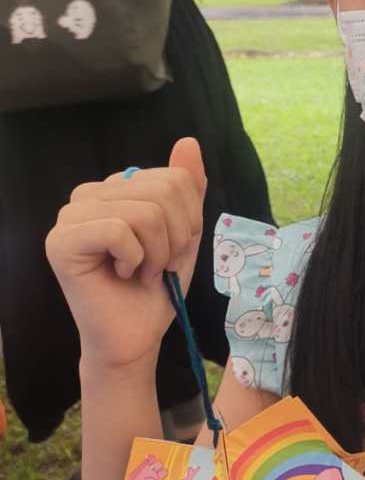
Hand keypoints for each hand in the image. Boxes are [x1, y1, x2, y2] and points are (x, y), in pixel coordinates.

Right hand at [46, 138, 206, 371]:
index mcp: (115, 188)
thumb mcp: (183, 234)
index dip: (188, 219)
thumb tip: (189, 142)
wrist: (134, 337)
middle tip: (158, 264)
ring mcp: (70, 217)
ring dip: (158, 252)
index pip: (174, 178)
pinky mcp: (60, 242)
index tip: (173, 248)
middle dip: (176, 236)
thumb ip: (187, 189)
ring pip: (145, 211)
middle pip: (163, 190)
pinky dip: (135, 258)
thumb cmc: (156, 288)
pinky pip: (119, 230)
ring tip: (142, 271)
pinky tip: (122, 274)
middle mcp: (87, 195)